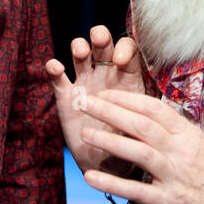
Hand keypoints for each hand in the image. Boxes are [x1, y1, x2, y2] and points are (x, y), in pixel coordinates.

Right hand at [45, 25, 146, 173]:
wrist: (109, 165)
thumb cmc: (131, 144)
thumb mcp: (142, 128)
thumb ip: (142, 115)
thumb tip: (149, 110)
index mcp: (128, 78)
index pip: (128, 51)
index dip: (124, 49)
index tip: (121, 60)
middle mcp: (106, 75)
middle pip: (103, 46)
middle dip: (101, 37)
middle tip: (99, 39)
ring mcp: (85, 83)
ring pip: (81, 55)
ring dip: (80, 47)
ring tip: (81, 51)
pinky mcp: (66, 96)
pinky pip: (58, 78)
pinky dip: (54, 69)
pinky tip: (56, 67)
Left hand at [78, 90, 203, 203]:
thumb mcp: (196, 145)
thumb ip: (171, 131)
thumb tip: (144, 114)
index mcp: (187, 134)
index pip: (153, 108)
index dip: (126, 98)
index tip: (102, 92)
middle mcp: (181, 151)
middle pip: (142, 124)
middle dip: (110, 111)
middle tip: (84, 102)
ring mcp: (176, 176)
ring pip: (140, 152)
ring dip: (110, 141)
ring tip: (85, 133)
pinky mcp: (170, 201)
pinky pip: (137, 191)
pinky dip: (112, 183)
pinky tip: (90, 177)